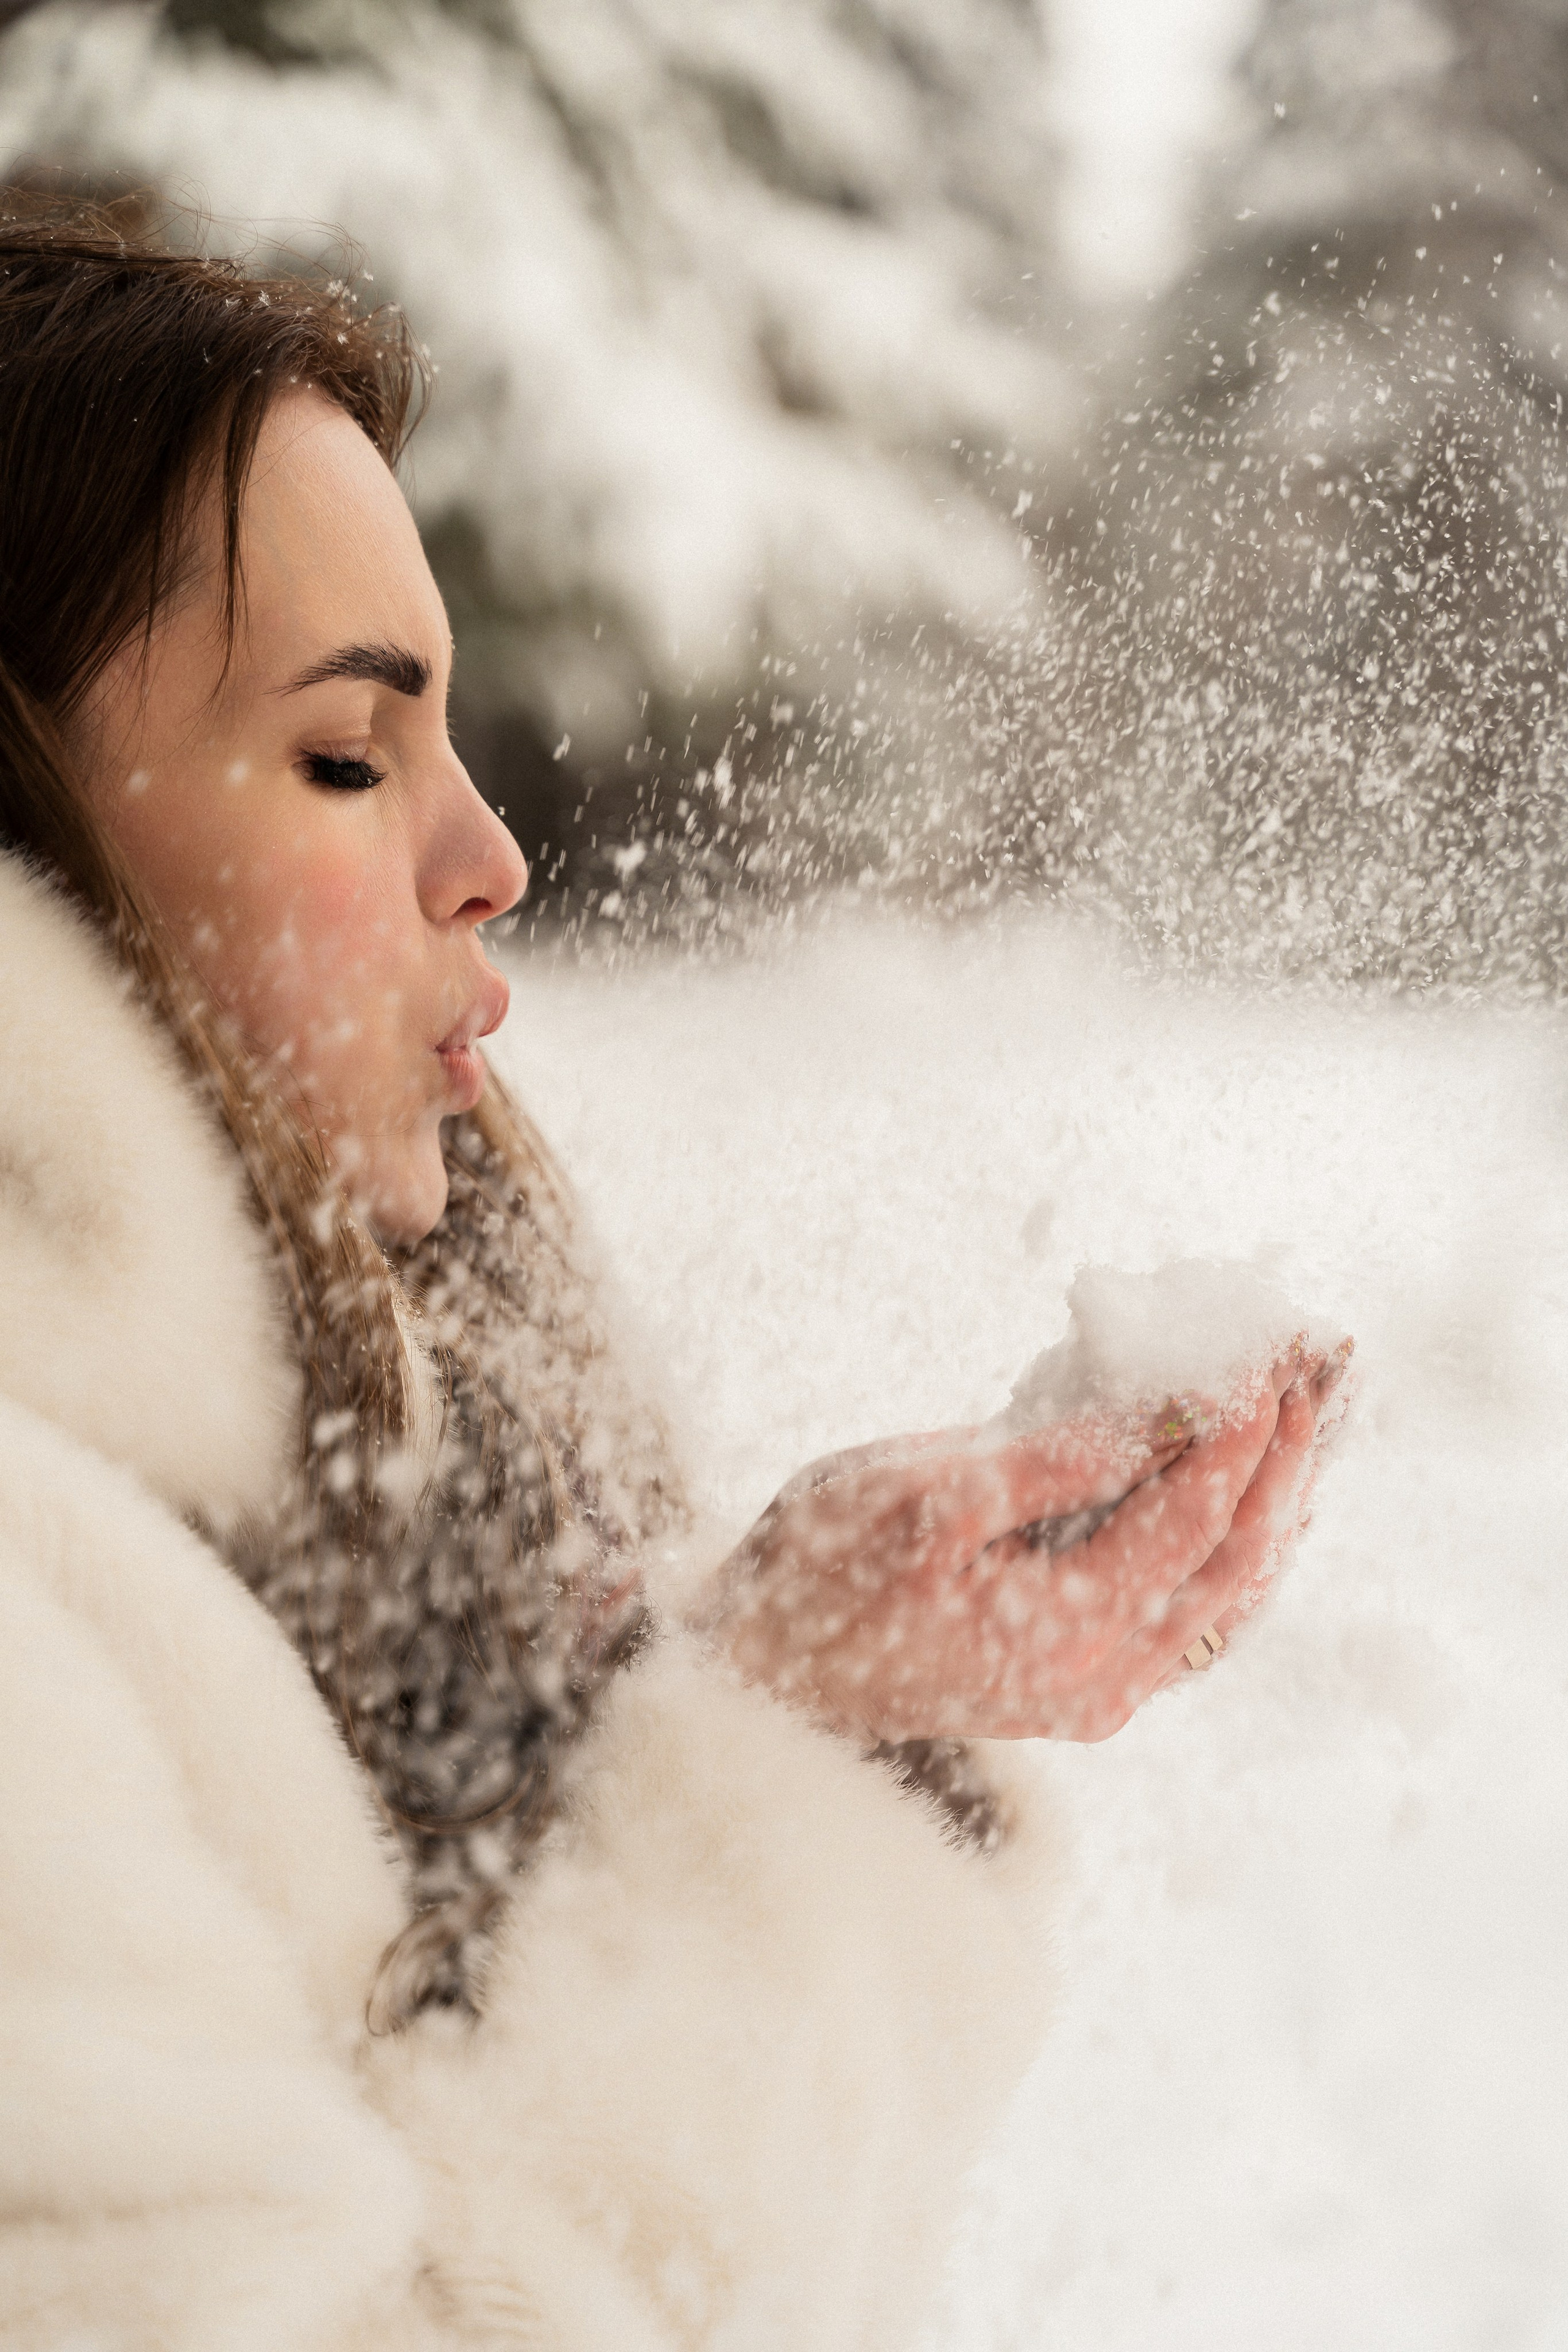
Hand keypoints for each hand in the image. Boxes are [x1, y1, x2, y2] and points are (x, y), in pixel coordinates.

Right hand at [707, 1343, 1349, 1743]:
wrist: (758, 1666)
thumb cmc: (820, 1568)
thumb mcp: (924, 1490)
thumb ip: (1053, 1462)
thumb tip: (1166, 1421)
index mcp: (1067, 1632)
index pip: (1194, 1518)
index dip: (1241, 1432)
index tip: (1268, 1351)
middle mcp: (1101, 1680)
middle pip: (1233, 1566)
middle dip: (1281, 1467)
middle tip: (1313, 1376)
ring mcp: (1092, 1694)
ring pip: (1222, 1601)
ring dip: (1267, 1510)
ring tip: (1303, 1429)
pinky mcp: (1074, 1688)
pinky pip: (1185, 1619)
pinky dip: (1224, 1552)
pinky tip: (1241, 1504)